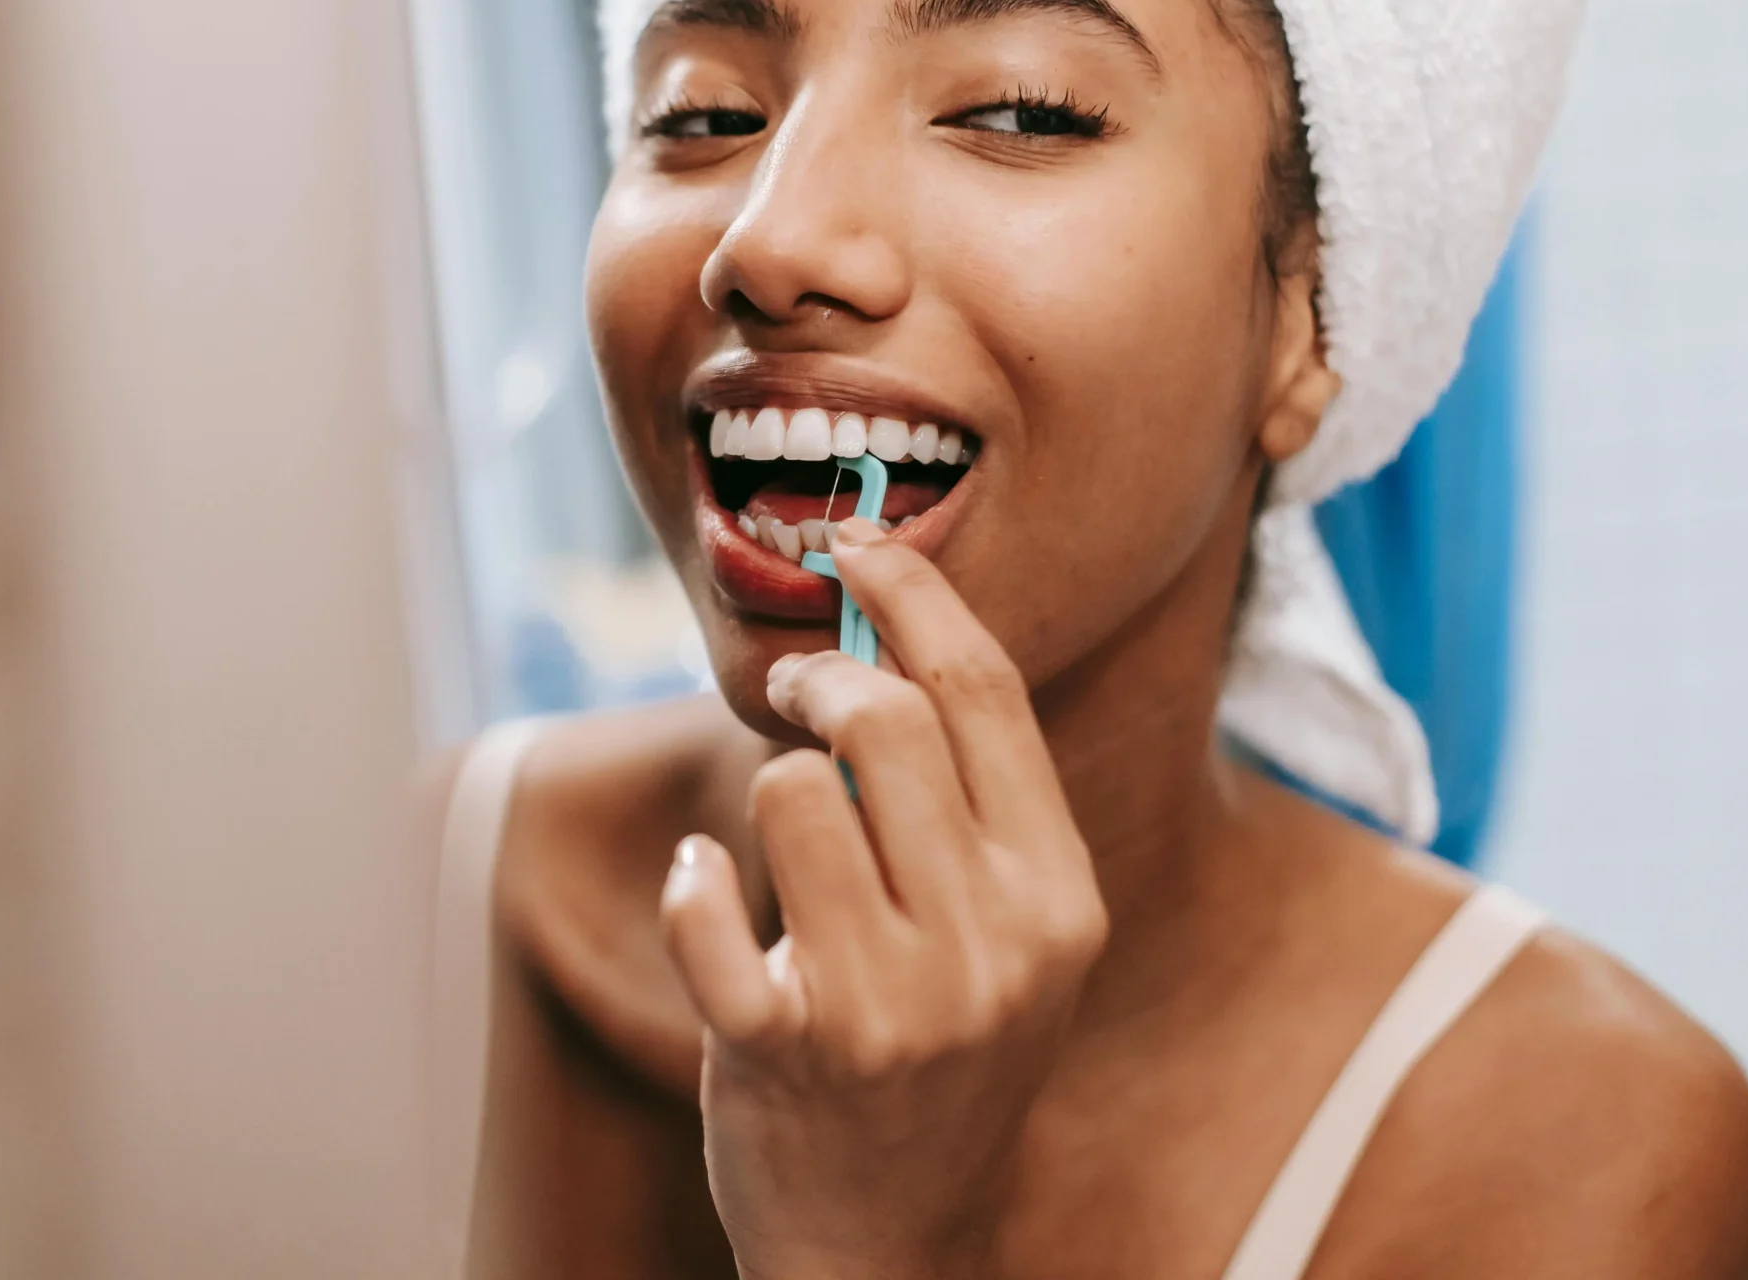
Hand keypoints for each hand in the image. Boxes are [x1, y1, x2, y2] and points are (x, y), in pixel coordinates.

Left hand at [661, 515, 1108, 1279]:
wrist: (888, 1240)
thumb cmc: (940, 1059)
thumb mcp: (1007, 943)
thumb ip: (973, 809)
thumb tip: (892, 632)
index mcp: (1058, 901)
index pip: (985, 695)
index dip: (913, 592)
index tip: (858, 538)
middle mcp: (989, 947)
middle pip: (885, 720)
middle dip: (821, 675)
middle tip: (794, 687)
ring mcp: (890, 1004)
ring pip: (787, 791)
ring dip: (764, 793)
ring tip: (778, 852)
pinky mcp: (785, 1049)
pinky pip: (706, 901)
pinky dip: (689, 884)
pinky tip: (705, 897)